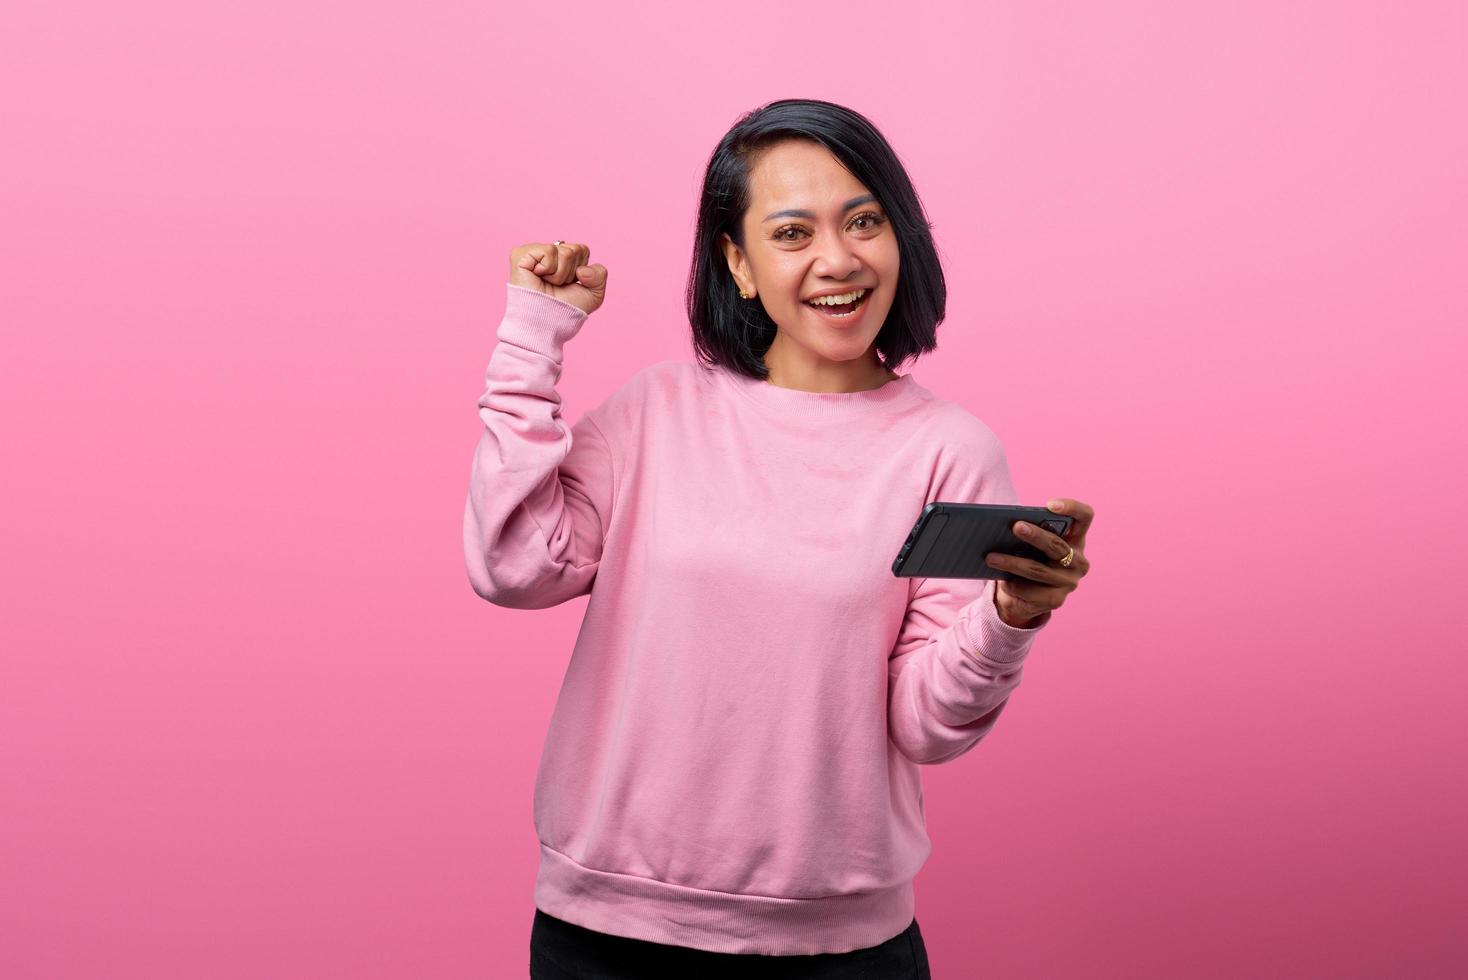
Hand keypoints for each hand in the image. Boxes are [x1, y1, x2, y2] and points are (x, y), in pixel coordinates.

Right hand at [509, 241, 607, 315]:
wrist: (546, 323)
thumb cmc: (565, 310)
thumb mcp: (593, 294)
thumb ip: (599, 275)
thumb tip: (582, 269)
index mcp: (561, 259)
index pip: (582, 250)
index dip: (581, 271)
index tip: (568, 284)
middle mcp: (547, 253)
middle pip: (576, 249)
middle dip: (571, 272)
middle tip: (556, 285)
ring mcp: (533, 252)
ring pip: (565, 251)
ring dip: (560, 274)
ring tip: (547, 283)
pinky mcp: (521, 254)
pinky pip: (549, 251)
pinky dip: (549, 268)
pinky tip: (538, 277)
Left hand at [985, 498, 1093, 628]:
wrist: (1023, 597)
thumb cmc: (1026, 559)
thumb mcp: (1029, 544)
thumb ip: (1026, 533)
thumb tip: (1002, 526)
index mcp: (1075, 539)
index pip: (1084, 517)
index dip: (1072, 508)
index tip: (1050, 505)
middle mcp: (1078, 561)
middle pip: (1057, 545)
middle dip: (1035, 535)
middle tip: (1015, 527)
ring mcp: (1069, 582)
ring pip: (1038, 570)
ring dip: (1012, 563)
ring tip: (990, 557)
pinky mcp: (1056, 600)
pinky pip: (1030, 591)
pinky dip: (1012, 585)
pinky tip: (1000, 581)